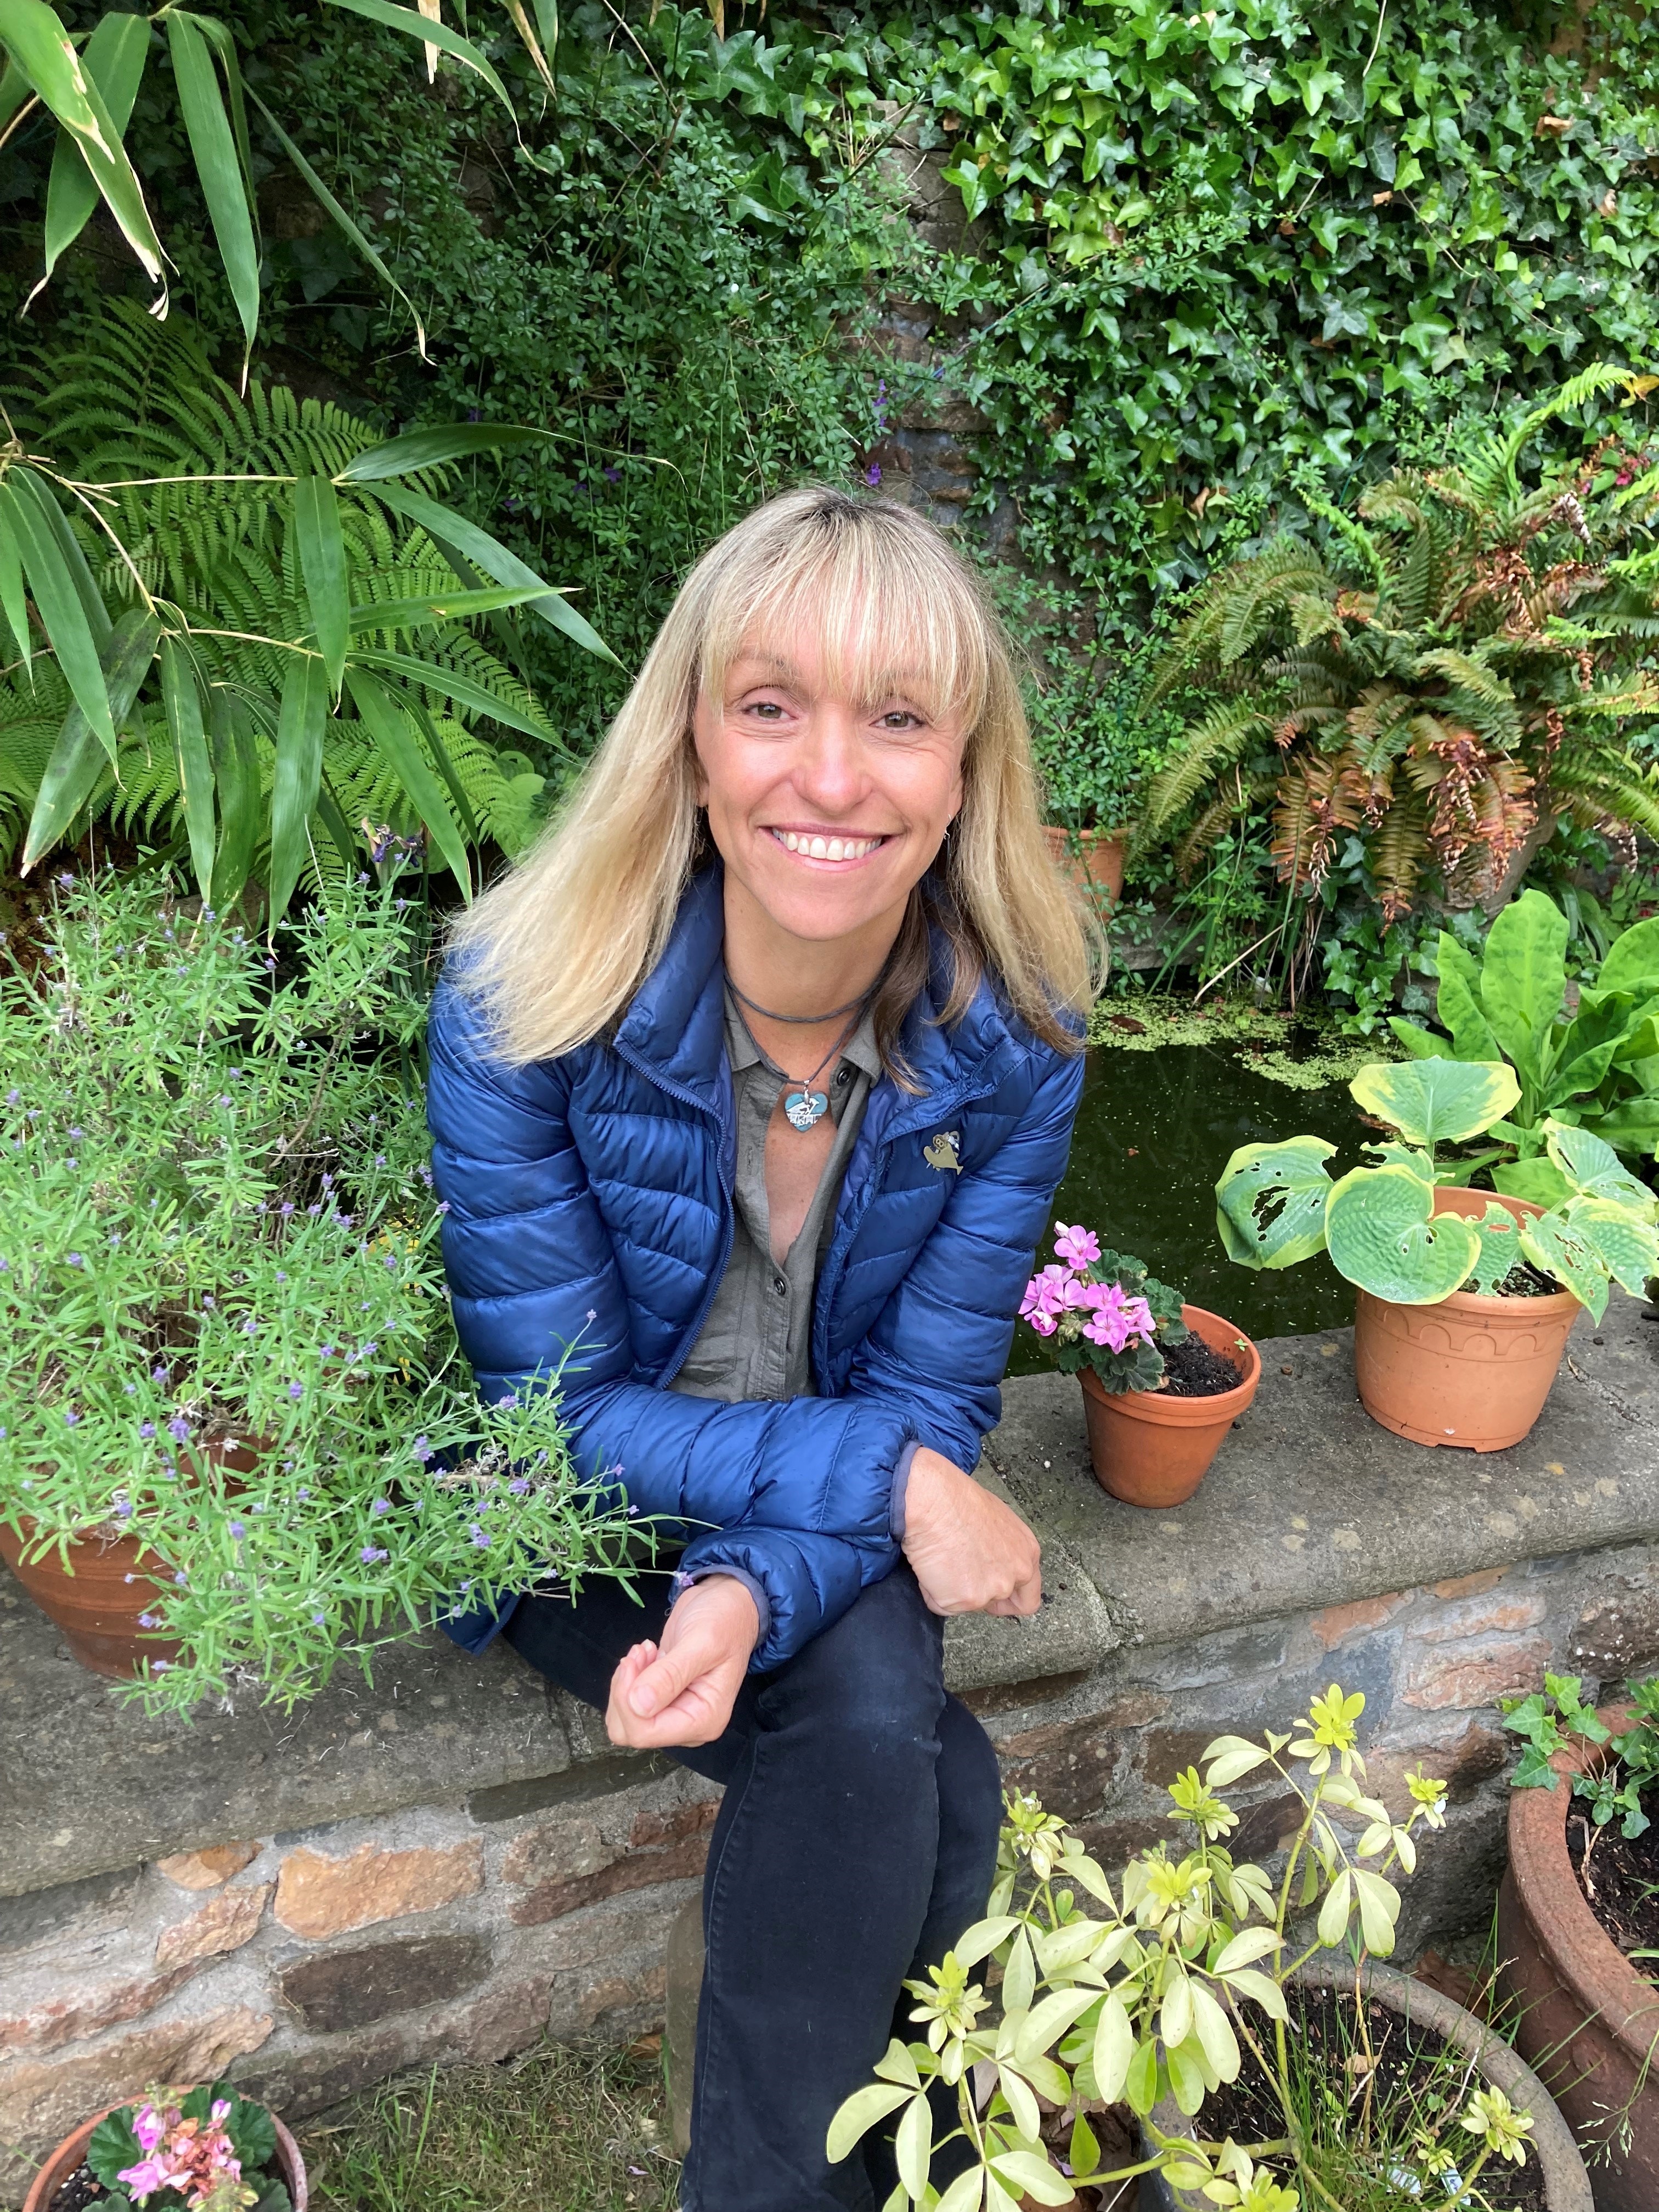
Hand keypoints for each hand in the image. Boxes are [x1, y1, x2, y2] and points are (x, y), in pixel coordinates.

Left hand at [605, 1573, 759, 1749]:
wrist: (729, 1604)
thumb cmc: (725, 1620)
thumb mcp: (702, 1642)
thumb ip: (671, 1675)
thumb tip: (639, 1705)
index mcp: (703, 1720)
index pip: (646, 1732)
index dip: (628, 1700)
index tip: (636, 1659)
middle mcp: (687, 1724)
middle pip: (631, 1730)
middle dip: (625, 1691)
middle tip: (640, 1654)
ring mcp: (673, 1713)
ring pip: (625, 1718)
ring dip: (626, 1683)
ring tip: (644, 1652)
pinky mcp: (662, 1699)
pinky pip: (629, 1703)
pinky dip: (629, 1678)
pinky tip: (647, 1655)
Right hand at [900, 1446, 1042, 1618]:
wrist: (933, 1501)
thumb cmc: (958, 1501)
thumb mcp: (997, 1522)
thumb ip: (1003, 1551)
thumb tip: (989, 1560)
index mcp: (1026, 1554)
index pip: (1029, 1598)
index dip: (1009, 1601)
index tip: (996, 1600)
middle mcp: (1014, 1575)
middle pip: (996, 1603)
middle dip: (976, 1593)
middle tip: (958, 1575)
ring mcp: (990, 1591)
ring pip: (967, 1604)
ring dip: (950, 1588)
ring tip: (941, 1558)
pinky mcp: (963, 1600)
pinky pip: (941, 1604)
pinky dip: (931, 1590)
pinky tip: (930, 1565)